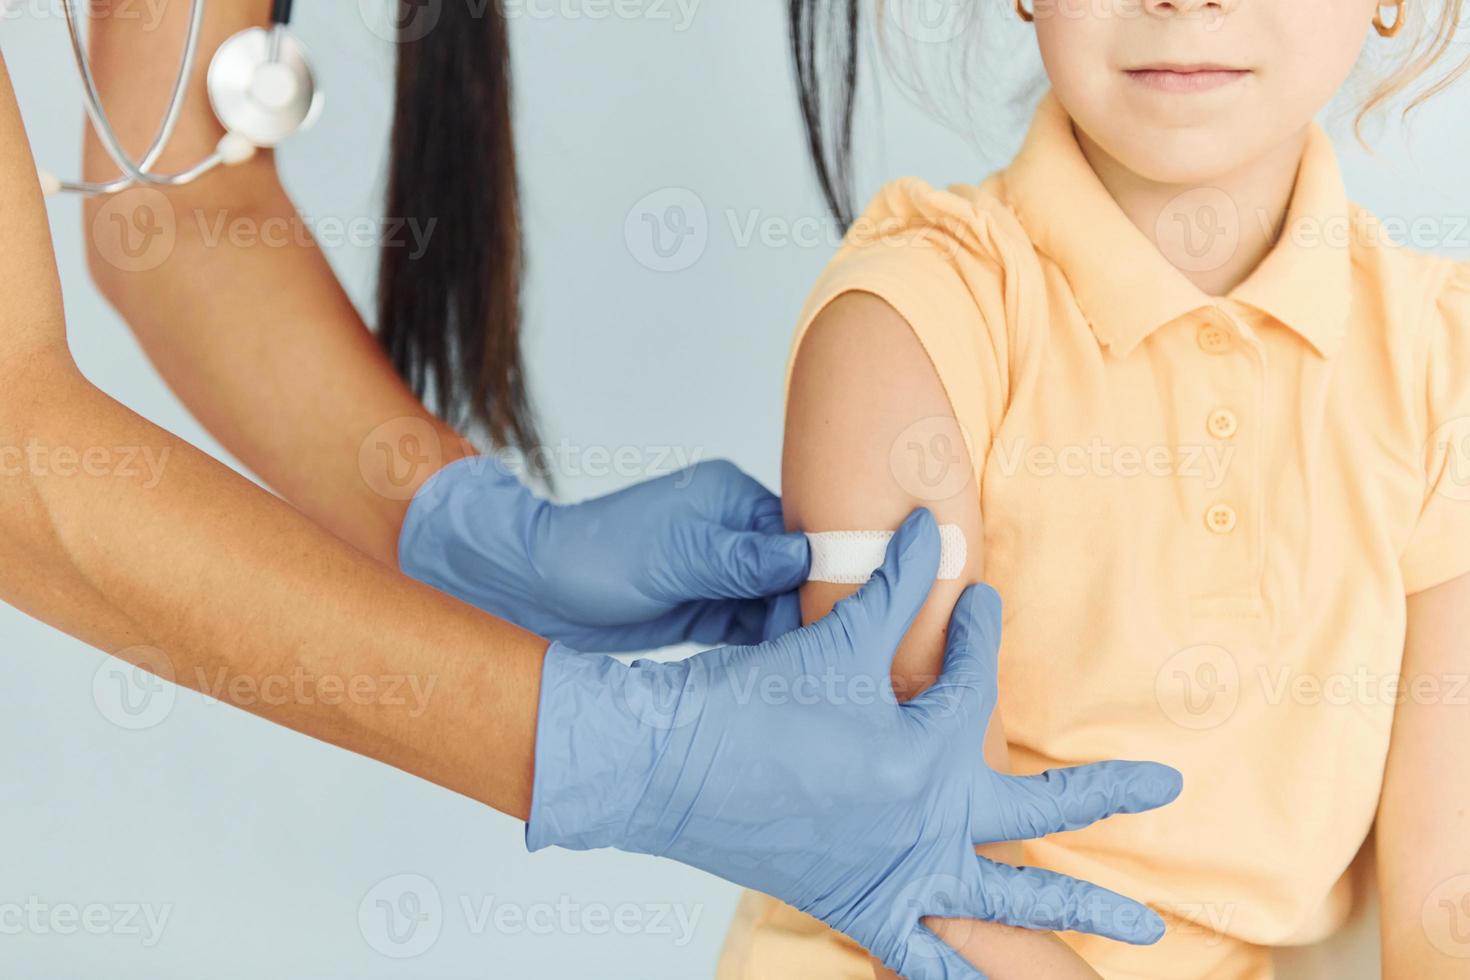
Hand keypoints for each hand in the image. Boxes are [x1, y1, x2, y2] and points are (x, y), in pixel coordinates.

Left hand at [398, 456, 809, 651]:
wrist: (536, 590)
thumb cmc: (597, 559)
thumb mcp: (678, 558)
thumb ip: (744, 561)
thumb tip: (810, 556)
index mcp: (729, 498)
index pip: (799, 536)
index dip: (824, 575)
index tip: (846, 615)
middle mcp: (731, 530)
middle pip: (794, 573)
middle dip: (809, 608)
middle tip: (832, 655)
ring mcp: (718, 571)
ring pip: (775, 604)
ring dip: (788, 632)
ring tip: (813, 672)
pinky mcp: (704, 607)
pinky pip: (749, 627)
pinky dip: (763, 648)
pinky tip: (781, 674)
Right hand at [528, 510, 1181, 978]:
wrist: (668, 768)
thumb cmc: (749, 703)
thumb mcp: (833, 640)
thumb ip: (897, 586)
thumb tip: (935, 525)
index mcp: (925, 755)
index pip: (976, 686)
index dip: (981, 634)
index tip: (981, 603)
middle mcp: (926, 823)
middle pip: (1038, 808)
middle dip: (1107, 793)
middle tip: (1169, 783)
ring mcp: (897, 874)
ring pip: (1006, 901)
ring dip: (1075, 913)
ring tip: (1144, 934)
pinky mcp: (859, 907)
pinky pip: (924, 960)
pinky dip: (964, 979)